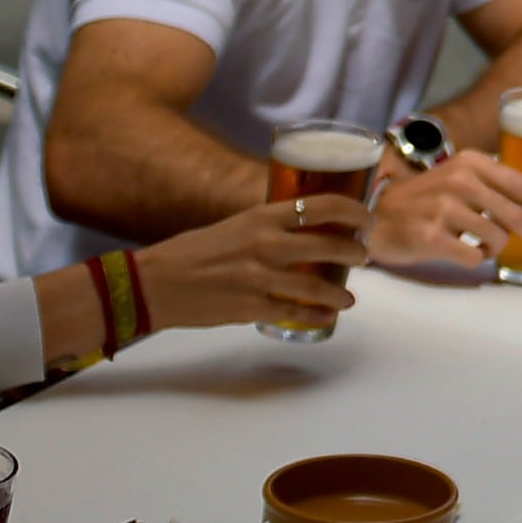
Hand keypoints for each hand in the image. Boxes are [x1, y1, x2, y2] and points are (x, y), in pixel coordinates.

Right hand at [133, 196, 364, 331]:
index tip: (366, 219)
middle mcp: (265, 244)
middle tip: (364, 256)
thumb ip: (268, 227)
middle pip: (329, 245)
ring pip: (317, 286)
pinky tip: (327, 317)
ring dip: (340, 293)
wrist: (155, 283)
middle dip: (355, 252)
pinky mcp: (251, 307)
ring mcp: (259, 278)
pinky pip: (296, 313)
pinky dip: (317, 315)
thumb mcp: (235, 226)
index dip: (353, 211)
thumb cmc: (193, 253)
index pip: (321, 205)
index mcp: (260, 216)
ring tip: (349, 298)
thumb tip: (303, 231)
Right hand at [367, 150, 521, 277]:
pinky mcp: (430, 236)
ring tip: (476, 244)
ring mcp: (443, 208)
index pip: (520, 183)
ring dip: (494, 249)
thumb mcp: (458, 179)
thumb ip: (492, 188)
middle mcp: (459, 181)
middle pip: (516, 216)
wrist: (376, 217)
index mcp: (471, 163)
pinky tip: (460, 251)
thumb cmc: (424, 201)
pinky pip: (473, 257)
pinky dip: (474, 260)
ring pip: (497, 239)